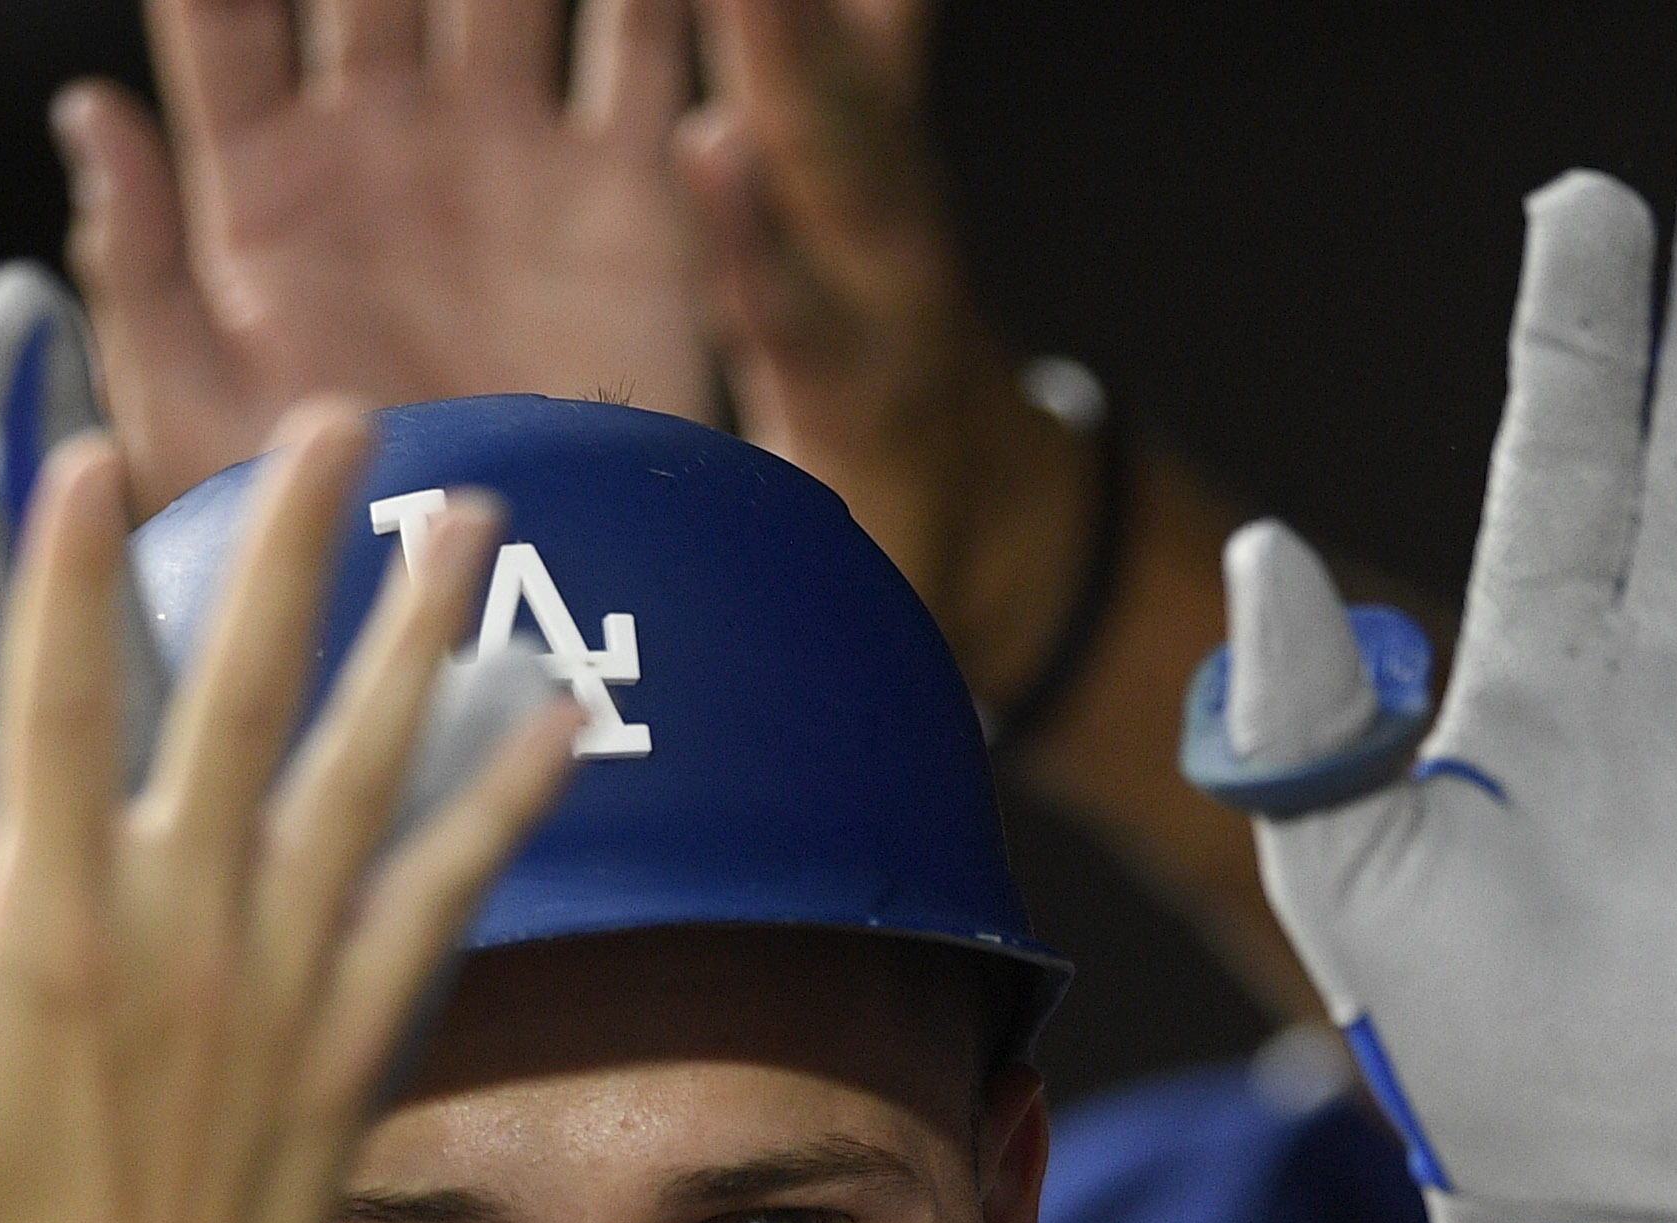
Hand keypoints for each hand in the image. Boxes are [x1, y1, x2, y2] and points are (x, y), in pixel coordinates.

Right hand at [0, 415, 576, 1222]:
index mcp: (49, 934)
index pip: (59, 703)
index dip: (72, 570)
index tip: (95, 448)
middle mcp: (184, 939)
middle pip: (247, 695)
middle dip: (294, 543)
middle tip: (343, 420)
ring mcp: (284, 994)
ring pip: (371, 770)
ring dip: (422, 634)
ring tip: (473, 516)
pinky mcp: (354, 1059)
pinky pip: (444, 901)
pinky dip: (501, 807)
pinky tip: (552, 726)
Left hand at [59, 0, 712, 513]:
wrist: (512, 627)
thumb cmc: (328, 548)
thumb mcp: (198, 428)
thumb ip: (139, 269)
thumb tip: (86, 109)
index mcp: (268, 191)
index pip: (226, 18)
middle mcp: (388, 147)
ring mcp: (508, 158)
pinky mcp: (625, 196)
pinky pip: (645, 47)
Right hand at [675, 0, 1076, 694]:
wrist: (1020, 529)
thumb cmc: (894, 582)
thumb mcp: (827, 626)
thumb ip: (751, 626)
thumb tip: (656, 699)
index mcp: (859, 404)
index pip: (795, 313)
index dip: (751, 234)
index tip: (710, 145)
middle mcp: (891, 289)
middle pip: (831, 156)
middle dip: (780, 48)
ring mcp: (902, 216)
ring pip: (856, 77)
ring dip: (807, 10)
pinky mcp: (897, 162)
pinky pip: (877, 53)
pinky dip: (850, 5)